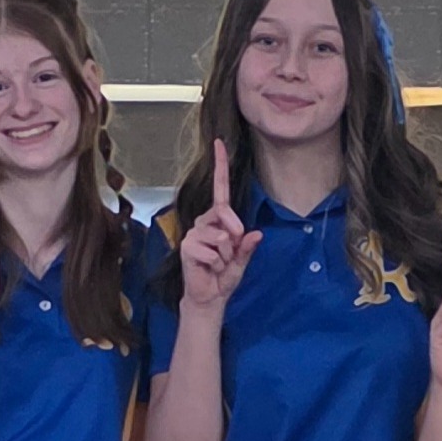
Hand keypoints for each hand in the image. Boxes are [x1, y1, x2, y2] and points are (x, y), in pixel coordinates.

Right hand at [180, 139, 261, 318]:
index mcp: (219, 220)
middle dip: (235, 235)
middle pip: (225, 213)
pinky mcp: (186, 245)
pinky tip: (209, 267)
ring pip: (220, 235)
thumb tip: (255, 234)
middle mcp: (204, 222)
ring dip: (226, 255)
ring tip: (218, 263)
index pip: (220, 190)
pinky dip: (216, 262)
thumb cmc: (224, 276)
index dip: (220, 166)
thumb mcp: (242, 261)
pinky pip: (211, 250)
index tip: (219, 143)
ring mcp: (193, 233)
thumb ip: (247, 248)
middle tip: (229, 255)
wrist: (210, 297)